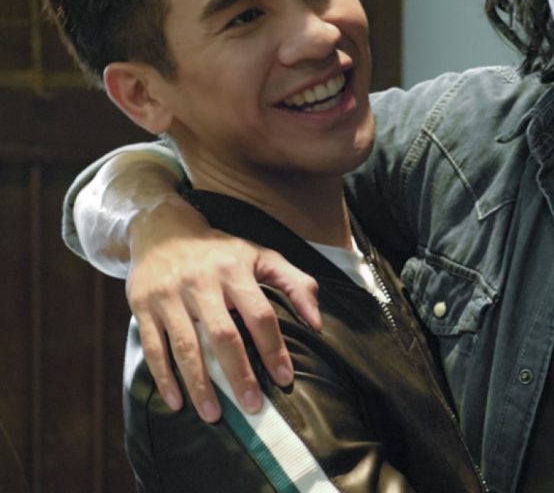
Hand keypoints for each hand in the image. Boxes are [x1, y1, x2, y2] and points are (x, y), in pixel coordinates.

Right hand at [126, 196, 319, 422]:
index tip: (284, 378)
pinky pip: (153, 347)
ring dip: (200, 385)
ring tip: (214, 415)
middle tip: (252, 407)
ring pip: (186, 346)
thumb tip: (317, 323)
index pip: (260, 314)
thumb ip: (295, 284)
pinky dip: (164, 377)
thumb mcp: (261, 256)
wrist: (163, 230)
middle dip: (239, 374)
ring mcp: (170, 296)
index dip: (273, 348)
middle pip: (223, 335)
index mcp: (235, 270)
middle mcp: (202, 283)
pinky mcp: (143, 307)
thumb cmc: (221, 251)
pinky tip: (176, 402)